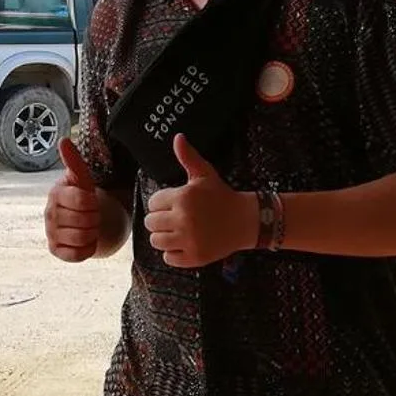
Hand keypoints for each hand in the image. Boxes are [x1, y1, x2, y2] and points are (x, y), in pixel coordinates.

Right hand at [45, 138, 102, 262]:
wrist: (80, 217)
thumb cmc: (82, 195)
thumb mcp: (83, 179)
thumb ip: (74, 161)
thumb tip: (64, 140)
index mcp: (56, 193)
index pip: (83, 201)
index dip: (94, 203)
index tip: (92, 200)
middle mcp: (49, 214)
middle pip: (84, 222)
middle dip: (95, 219)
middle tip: (93, 214)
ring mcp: (51, 233)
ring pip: (81, 238)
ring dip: (93, 233)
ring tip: (90, 226)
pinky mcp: (55, 250)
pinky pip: (76, 255)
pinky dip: (87, 249)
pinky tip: (87, 240)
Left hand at [145, 135, 252, 269]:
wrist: (245, 220)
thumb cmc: (221, 196)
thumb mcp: (205, 174)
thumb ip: (188, 157)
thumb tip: (178, 137)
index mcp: (183, 198)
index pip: (152, 203)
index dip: (162, 203)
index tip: (175, 204)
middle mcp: (183, 219)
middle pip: (150, 223)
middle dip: (160, 220)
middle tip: (176, 218)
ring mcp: (189, 240)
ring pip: (156, 241)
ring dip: (164, 237)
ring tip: (178, 231)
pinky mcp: (194, 257)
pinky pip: (168, 258)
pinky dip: (173, 253)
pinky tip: (185, 244)